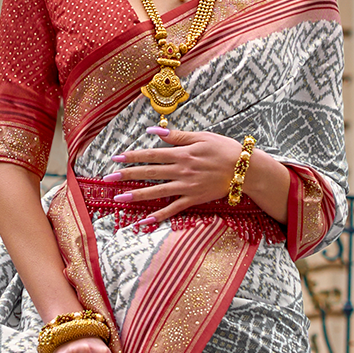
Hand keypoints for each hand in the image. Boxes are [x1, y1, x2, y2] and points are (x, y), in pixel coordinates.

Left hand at [102, 124, 244, 226]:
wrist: (245, 169)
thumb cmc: (225, 149)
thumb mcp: (202, 136)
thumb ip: (177, 135)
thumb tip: (154, 130)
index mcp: (182, 153)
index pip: (151, 154)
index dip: (132, 156)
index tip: (115, 158)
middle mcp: (181, 170)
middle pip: (149, 173)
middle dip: (126, 175)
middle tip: (107, 178)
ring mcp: (186, 186)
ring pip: (157, 192)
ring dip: (136, 195)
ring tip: (118, 199)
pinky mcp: (193, 199)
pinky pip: (173, 209)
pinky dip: (158, 216)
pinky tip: (143, 222)